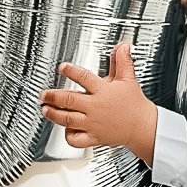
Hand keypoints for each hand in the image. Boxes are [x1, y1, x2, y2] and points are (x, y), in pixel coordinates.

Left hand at [39, 43, 156, 164]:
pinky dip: (68, 135)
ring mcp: (93, 124)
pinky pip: (76, 140)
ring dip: (54, 114)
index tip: (62, 67)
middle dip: (53, 96)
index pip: (84, 78)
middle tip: (44, 94)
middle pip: (69, 100)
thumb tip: (122, 46)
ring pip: (68, 119)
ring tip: (45, 109)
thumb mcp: (128, 79)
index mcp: (103, 91)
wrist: (142, 126)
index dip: (71, 71)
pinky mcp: (94, 138)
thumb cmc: (134, 103)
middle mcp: (95, 108)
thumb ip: (122, 61)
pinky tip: (65, 129)